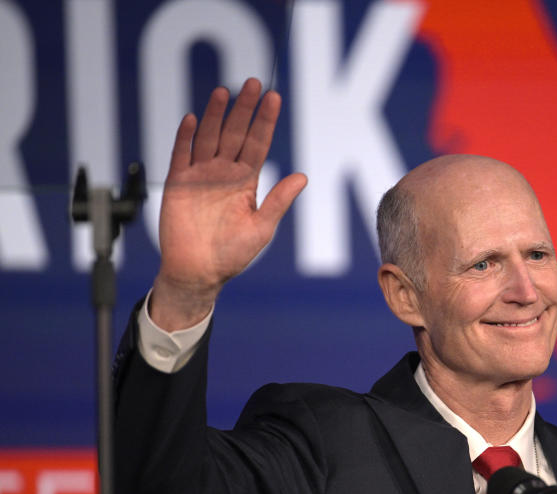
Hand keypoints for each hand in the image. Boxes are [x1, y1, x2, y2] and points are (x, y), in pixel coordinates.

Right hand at [150, 78, 306, 330]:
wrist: (198, 272)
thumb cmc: (232, 255)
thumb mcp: (262, 228)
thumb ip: (279, 201)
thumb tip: (302, 177)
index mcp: (245, 182)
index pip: (258, 144)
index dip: (265, 121)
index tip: (274, 98)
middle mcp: (224, 174)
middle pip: (235, 133)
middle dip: (244, 108)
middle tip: (253, 82)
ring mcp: (200, 176)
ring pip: (209, 137)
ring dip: (216, 114)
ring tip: (224, 91)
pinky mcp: (178, 184)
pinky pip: (181, 155)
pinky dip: (186, 137)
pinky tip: (193, 119)